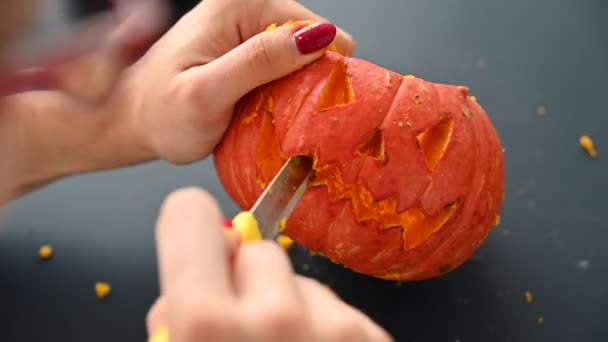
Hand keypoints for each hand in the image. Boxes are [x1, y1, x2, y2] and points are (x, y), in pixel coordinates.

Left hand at [119, 0, 355, 163]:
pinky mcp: (245, 48)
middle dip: (307, 79)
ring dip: (295, 89)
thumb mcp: (208, 94)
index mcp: (238, 5)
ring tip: (271, 113)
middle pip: (311, 41)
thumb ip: (259, 63)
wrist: (132, 120)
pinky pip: (284, 68)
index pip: (313, 28)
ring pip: (300, 58)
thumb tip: (318, 37)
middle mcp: (245, 7)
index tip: (308, 105)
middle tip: (282, 113)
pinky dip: (282, 92)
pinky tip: (265, 109)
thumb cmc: (162, 113)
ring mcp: (245, 28)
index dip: (321, 68)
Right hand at [146, 188, 392, 341]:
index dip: (189, 233)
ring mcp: (333, 328)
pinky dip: (326, 331)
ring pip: (300, 280)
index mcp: (205, 322)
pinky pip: (337, 308)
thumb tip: (184, 284)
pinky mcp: (371, 339)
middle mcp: (275, 316)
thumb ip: (176, 315)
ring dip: (292, 307)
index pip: (189, 213)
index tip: (199, 247)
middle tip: (247, 332)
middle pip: (255, 249)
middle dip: (247, 282)